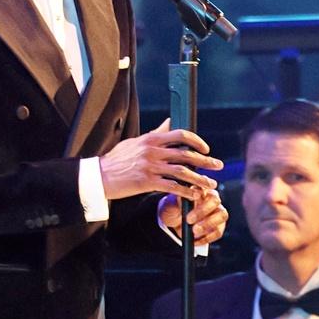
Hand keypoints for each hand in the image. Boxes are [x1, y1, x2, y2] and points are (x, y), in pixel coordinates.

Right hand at [101, 119, 222, 201]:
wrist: (100, 176)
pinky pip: (172, 187)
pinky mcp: (147, 182)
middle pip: (186, 154)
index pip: (180, 135)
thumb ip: (155, 134)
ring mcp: (151, 167)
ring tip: (211, 185)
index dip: (197, 141)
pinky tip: (195, 196)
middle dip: (205, 161)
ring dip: (200, 179)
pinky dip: (186, 192)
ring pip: (183, 172)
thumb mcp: (136, 142)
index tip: (206, 149)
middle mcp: (153, 151)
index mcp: (151, 139)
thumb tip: (169, 123)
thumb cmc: (117, 159)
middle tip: (218, 166)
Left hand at [157, 186, 226, 246]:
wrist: (172, 221)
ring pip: (222, 215)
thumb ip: (178, 199)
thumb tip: (182, 195)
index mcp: (201, 189)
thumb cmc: (173, 208)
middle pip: (215, 201)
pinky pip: (218, 232)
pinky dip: (207, 237)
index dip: (200, 194)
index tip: (191, 200)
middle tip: (189, 220)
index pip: (206, 187)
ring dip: (208, 224)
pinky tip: (195, 240)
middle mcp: (212, 198)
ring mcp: (217, 212)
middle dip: (203, 211)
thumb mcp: (171, 203)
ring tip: (194, 232)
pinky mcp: (218, 226)